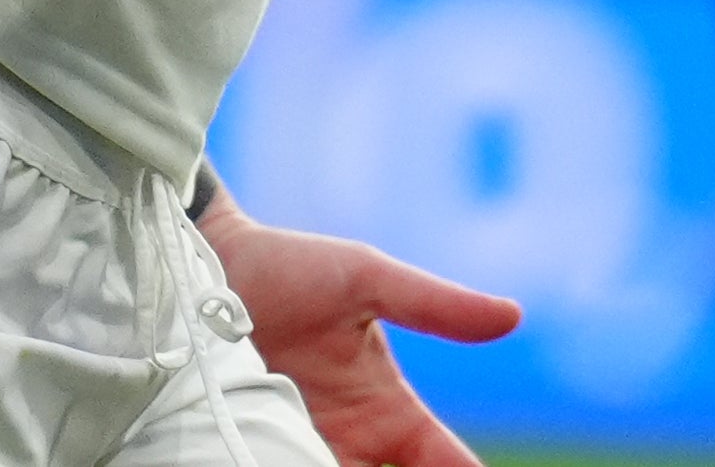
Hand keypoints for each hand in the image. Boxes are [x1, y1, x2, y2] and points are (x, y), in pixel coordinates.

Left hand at [199, 197, 521, 466]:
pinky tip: (287, 465)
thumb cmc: (290, 267)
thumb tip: (513, 316)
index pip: (448, 465)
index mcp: (387, 411)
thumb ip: (435, 305)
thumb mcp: (369, 279)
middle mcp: (348, 445)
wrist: (201, 266)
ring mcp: (299, 452)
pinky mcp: (251, 455)